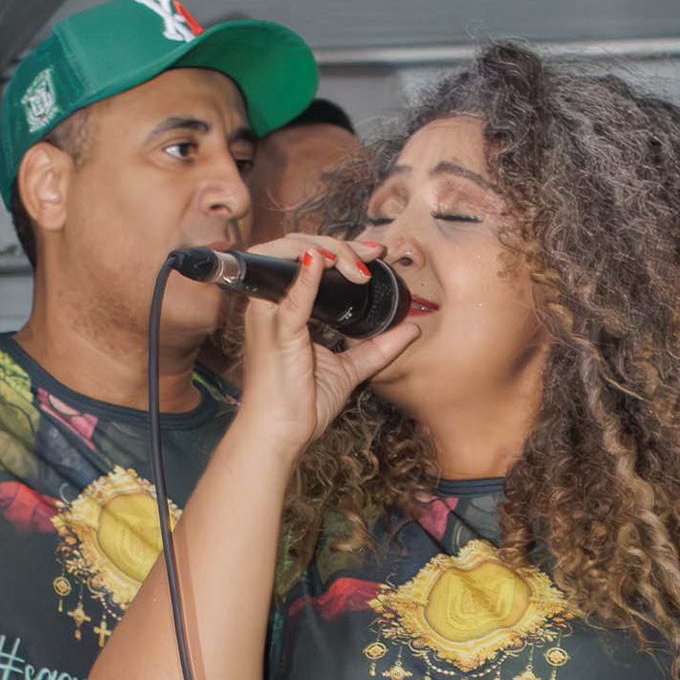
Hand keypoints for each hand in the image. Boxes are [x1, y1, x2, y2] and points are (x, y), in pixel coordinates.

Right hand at [234, 234, 417, 454]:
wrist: (278, 436)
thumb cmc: (300, 405)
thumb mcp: (348, 370)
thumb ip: (376, 348)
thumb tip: (410, 329)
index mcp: (284, 309)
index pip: (306, 259)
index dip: (340, 248)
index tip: (374, 254)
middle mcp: (270, 305)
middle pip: (297, 248)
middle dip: (339, 243)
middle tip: (373, 252)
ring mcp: (269, 315)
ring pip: (288, 256)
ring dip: (328, 250)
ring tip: (359, 263)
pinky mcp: (276, 333)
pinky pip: (292, 297)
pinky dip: (307, 275)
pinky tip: (323, 260)